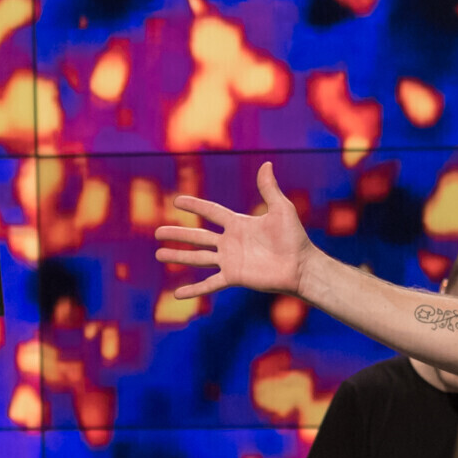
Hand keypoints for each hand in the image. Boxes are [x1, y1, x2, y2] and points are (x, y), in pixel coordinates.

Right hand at [155, 162, 316, 299]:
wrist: (301, 266)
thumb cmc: (294, 237)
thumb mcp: (281, 209)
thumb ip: (269, 189)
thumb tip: (266, 163)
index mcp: (239, 224)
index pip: (211, 212)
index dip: (194, 206)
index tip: (177, 201)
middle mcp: (230, 242)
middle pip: (197, 236)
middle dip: (177, 234)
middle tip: (156, 232)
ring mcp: (230, 260)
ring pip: (197, 258)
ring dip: (178, 257)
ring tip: (159, 254)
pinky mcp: (233, 277)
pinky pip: (209, 284)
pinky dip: (194, 290)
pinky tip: (177, 294)